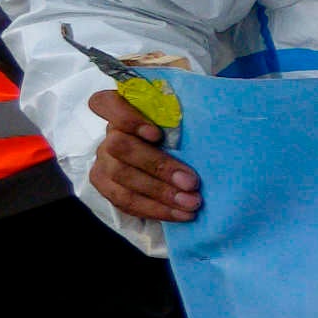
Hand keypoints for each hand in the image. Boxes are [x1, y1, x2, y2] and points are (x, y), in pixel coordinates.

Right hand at [87, 81, 198, 224]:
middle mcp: (109, 135)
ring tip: (192, 203)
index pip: (106, 103)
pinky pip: (125, 201)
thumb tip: (214, 104)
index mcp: (123, 110)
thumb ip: (185, 109)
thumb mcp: (183, 117)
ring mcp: (104, 162)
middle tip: (192, 182)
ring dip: (160, 193)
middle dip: (158, 166)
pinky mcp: (106, 186)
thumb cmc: (181, 134)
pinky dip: (155, 209)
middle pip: (120, 147)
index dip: (127, 117)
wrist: (172, 165)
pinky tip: (181, 214)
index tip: (157, 134)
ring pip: (121, 177)